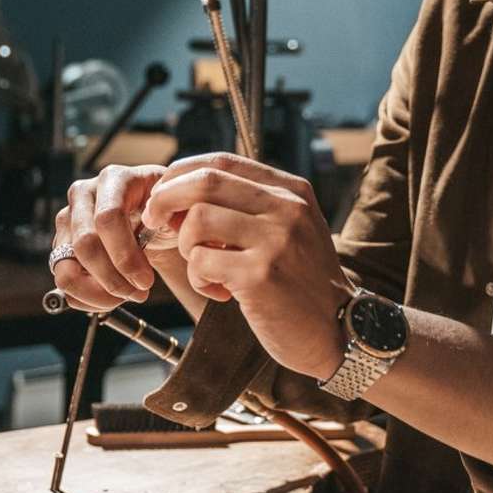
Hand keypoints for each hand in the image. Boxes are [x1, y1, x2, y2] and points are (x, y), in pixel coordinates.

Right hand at [51, 164, 179, 312]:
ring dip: (97, 293)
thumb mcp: (177, 208)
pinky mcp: (61, 246)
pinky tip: (111, 298)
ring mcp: (68, 221)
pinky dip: (87, 299)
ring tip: (125, 296)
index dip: (125, 256)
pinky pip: (63, 282)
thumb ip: (174, 212)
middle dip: (112, 279)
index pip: (108, 218)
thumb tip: (161, 221)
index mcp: (114, 179)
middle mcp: (84, 195)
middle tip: (138, 293)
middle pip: (84, 245)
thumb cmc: (165, 213)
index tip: (145, 281)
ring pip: (66, 268)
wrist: (154, 222)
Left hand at [141, 153, 350, 379]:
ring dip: (186, 246)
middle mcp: (286, 208)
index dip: (181, 174)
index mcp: (291, 191)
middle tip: (155, 223)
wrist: (337, 330)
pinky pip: (202, 262)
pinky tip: (219, 291)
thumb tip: (178, 194)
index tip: (163, 195)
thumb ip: (246, 207)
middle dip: (165, 200)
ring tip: (204, 267)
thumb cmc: (301, 282)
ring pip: (197, 221)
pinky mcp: (261, 275)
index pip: (222, 161)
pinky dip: (198, 277)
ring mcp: (275, 240)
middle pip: (203, 182)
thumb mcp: (288, 230)